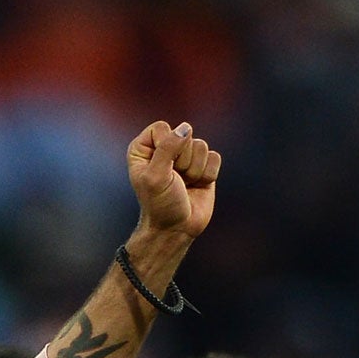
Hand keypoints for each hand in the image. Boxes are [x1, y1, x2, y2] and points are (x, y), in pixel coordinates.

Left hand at [127, 120, 220, 241]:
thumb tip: (185, 128)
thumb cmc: (160, 205)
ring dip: (195, 170)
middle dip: (182, 161)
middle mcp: (164, 148)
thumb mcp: (155, 177)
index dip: (166, 146)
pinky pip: (214, 157)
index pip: (161, 128)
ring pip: (201, 146)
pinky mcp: (204, 166)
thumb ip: (167, 148)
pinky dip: (208, 174)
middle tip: (174, 181)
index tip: (162, 168)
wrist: (176, 229)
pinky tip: (197, 186)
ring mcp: (186, 156)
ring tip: (184, 185)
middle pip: (184, 135)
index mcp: (144, 148)